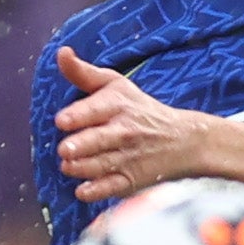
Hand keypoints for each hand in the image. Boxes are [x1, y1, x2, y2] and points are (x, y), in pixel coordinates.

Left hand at [55, 47, 230, 203]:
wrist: (182, 140)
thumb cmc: (138, 108)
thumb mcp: (114, 85)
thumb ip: (82, 73)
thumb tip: (61, 53)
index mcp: (117, 105)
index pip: (95, 109)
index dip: (77, 115)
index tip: (62, 121)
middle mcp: (123, 131)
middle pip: (97, 140)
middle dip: (79, 145)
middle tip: (65, 149)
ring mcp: (128, 157)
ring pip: (99, 165)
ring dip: (79, 168)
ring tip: (68, 165)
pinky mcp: (131, 180)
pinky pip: (111, 188)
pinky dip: (95, 191)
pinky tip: (82, 190)